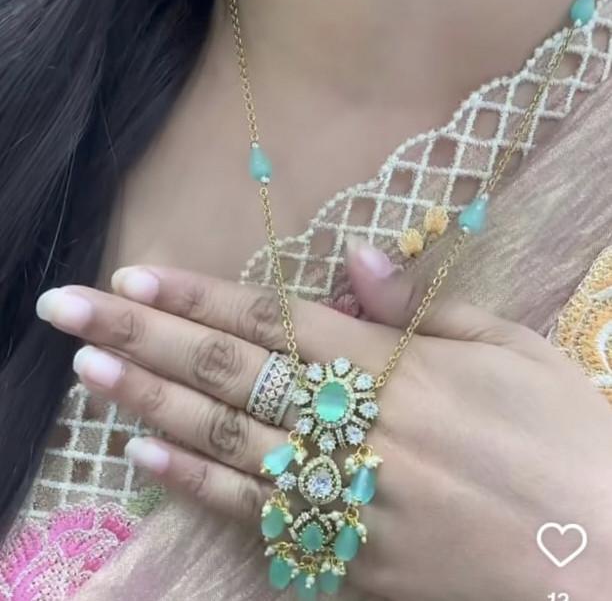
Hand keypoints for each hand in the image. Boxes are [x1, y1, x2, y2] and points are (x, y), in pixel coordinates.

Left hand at [35, 248, 611, 599]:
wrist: (608, 554)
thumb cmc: (567, 438)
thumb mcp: (510, 350)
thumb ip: (422, 308)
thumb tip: (358, 257)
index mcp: (400, 369)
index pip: (273, 320)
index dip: (199, 295)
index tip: (137, 275)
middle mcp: (360, 428)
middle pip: (230, 373)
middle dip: (144, 334)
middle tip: (72, 310)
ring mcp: (348, 499)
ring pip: (226, 441)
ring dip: (149, 401)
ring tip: (87, 372)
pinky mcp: (350, 560)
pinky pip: (256, 514)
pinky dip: (194, 482)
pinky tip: (143, 452)